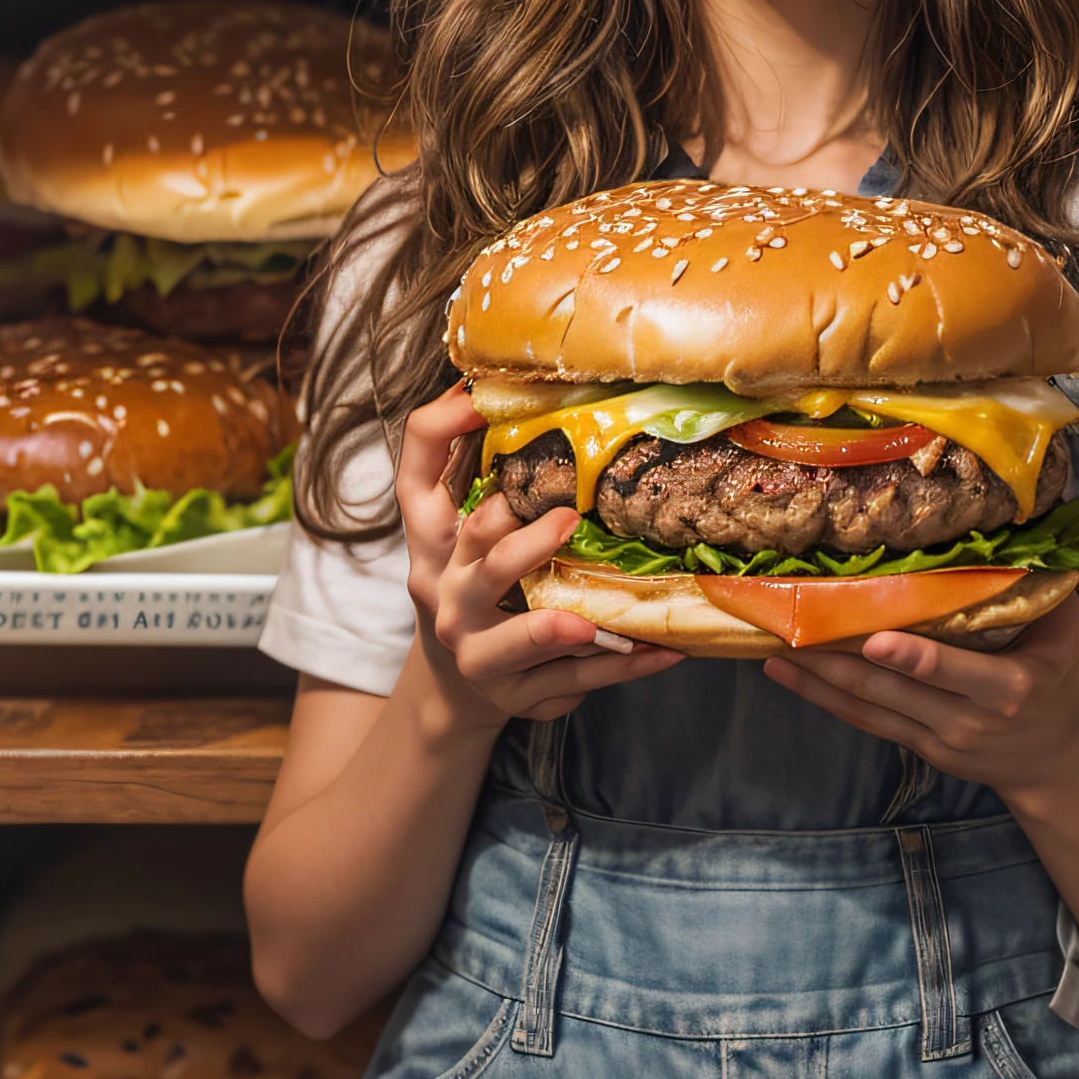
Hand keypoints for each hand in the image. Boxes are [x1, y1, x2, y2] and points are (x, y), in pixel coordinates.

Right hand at [394, 383, 679, 731]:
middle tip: (566, 520)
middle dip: (520, 545)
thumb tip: (502, 385)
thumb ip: (478, 473)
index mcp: (433, 541)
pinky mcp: (514, 693)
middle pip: (477, 560)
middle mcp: (447, 593)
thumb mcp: (460, 532)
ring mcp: (477, 648)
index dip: (440, 431)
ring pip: (513, 639)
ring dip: (550, 630)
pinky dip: (622, 667)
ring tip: (588, 623)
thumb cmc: (472, 584)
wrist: (456, 686)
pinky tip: (663, 650)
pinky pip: (574, 681)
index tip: (479, 397)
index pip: (415, 478)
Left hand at [763, 595, 1078, 801]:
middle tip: (795, 632)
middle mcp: (968, 718)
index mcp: (1009, 686)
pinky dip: (825, 700)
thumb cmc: (1058, 679)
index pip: (953, 670)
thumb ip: (1051, 591)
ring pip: (871, 707)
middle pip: (895, 689)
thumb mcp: (1068, 636)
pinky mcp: (920, 748)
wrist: (1053, 761)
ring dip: (819, 681)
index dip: (912, 657)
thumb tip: (1031, 533)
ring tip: (774, 651)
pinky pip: (867, 721)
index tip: (874, 638)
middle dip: (841, 662)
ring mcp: (940, 738)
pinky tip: (789, 676)